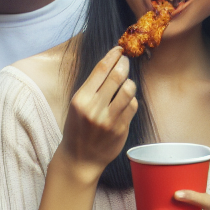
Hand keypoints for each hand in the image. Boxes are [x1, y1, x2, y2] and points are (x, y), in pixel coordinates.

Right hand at [58, 47, 137, 180]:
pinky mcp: (121, 128)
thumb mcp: (77, 105)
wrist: (80, 159)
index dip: (112, 56)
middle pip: (117, 76)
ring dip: (130, 82)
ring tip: (127, 83)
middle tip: (126, 61)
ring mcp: (109, 119)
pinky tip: (127, 101)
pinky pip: (132, 106)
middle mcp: (94, 108)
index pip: (100, 69)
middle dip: (124, 64)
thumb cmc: (78, 129)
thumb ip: (92, 88)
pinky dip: (132, 100)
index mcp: (80, 99)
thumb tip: (111, 64)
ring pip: (128, 90)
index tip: (119, 49)